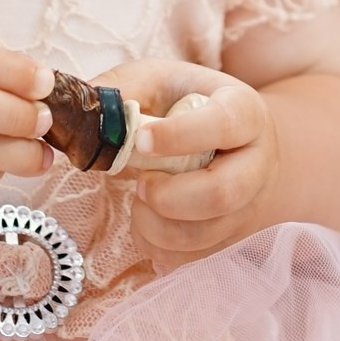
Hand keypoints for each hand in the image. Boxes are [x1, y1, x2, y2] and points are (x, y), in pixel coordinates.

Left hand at [94, 58, 276, 268]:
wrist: (235, 143)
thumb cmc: (190, 107)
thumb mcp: (161, 81)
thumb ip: (124, 90)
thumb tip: (82, 111)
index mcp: (245, 112)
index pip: (226, 123)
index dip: (181, 135)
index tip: (141, 140)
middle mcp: (257, 164)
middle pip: (222, 193)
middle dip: (168, 196)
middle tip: (140, 184)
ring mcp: (247, 208)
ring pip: (205, 234)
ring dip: (156, 225)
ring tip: (139, 199)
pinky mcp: (231, 240)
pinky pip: (193, 259)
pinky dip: (157, 247)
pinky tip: (146, 220)